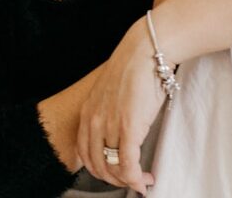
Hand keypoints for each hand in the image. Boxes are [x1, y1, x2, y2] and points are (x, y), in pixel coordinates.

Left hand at [76, 19, 163, 193]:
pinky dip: (136, 178)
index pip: (85, 153)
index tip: (114, 172)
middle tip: (131, 181)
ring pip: (113, 168)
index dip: (100, 169)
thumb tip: (123, 128)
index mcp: (88, 111)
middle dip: (115, 179)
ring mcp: (109, 125)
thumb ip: (112, 111)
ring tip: (142, 181)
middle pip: (97, 164)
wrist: (146, 51)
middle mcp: (94, 121)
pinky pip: (128, 164)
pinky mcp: (128, 128)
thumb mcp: (113, 91)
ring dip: (128, 181)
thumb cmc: (135, 66)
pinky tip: (144, 180)